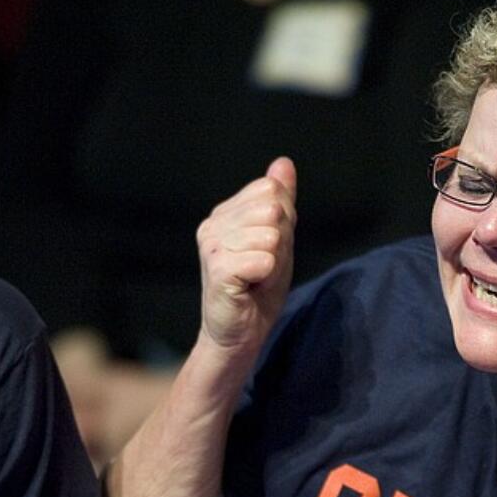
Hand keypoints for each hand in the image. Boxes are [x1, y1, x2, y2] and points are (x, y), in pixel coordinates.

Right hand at [196, 156, 296, 356]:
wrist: (240, 333)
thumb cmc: (258, 287)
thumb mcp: (279, 239)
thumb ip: (281, 201)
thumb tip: (284, 163)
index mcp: (225, 212)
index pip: (271, 191)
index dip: (283, 222)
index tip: (268, 249)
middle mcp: (213, 224)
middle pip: (273, 209)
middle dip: (281, 242)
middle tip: (264, 266)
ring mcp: (212, 245)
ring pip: (271, 234)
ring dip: (274, 261)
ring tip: (256, 277)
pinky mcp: (218, 267)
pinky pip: (264, 259)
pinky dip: (267, 275)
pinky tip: (250, 287)